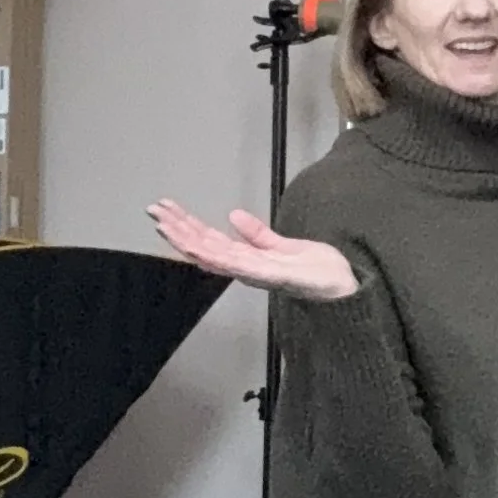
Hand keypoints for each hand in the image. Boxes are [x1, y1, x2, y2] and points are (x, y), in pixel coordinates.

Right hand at [149, 200, 359, 301]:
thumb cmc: (319, 272)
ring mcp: (255, 272)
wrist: (344, 289)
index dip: (185, 224)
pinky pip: (237, 264)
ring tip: (164, 224)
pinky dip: (216, 256)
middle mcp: (245, 267)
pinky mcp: (271, 275)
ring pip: (212, 255)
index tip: (166, 208)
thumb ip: (258, 234)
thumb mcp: (284, 245)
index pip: (209, 239)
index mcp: (248, 258)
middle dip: (176, 229)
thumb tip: (233, 215)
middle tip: (153, 211)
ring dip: (186, 240)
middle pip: (203, 246)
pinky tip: (197, 247)